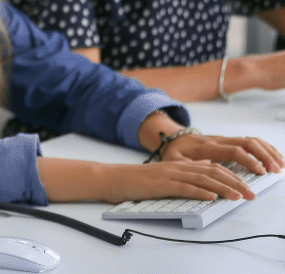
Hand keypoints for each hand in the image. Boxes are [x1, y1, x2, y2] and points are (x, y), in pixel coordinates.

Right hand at [101, 160, 261, 203]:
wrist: (110, 177)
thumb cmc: (133, 181)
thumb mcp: (160, 178)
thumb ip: (179, 181)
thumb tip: (202, 190)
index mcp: (177, 165)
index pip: (210, 167)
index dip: (231, 174)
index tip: (246, 185)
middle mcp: (175, 166)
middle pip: (211, 171)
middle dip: (234, 182)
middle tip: (250, 193)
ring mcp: (168, 174)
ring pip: (202, 178)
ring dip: (223, 188)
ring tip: (238, 196)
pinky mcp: (160, 184)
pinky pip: (184, 187)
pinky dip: (200, 191)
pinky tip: (211, 196)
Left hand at [161, 132, 283, 176]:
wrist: (171, 138)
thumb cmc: (173, 152)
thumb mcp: (174, 161)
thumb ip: (187, 169)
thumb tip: (202, 179)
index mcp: (206, 147)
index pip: (232, 150)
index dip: (248, 160)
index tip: (261, 172)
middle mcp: (217, 140)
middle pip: (246, 142)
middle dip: (264, 156)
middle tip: (276, 171)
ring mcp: (224, 139)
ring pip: (250, 140)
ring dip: (267, 151)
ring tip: (280, 165)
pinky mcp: (227, 141)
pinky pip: (248, 140)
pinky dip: (264, 147)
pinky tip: (274, 157)